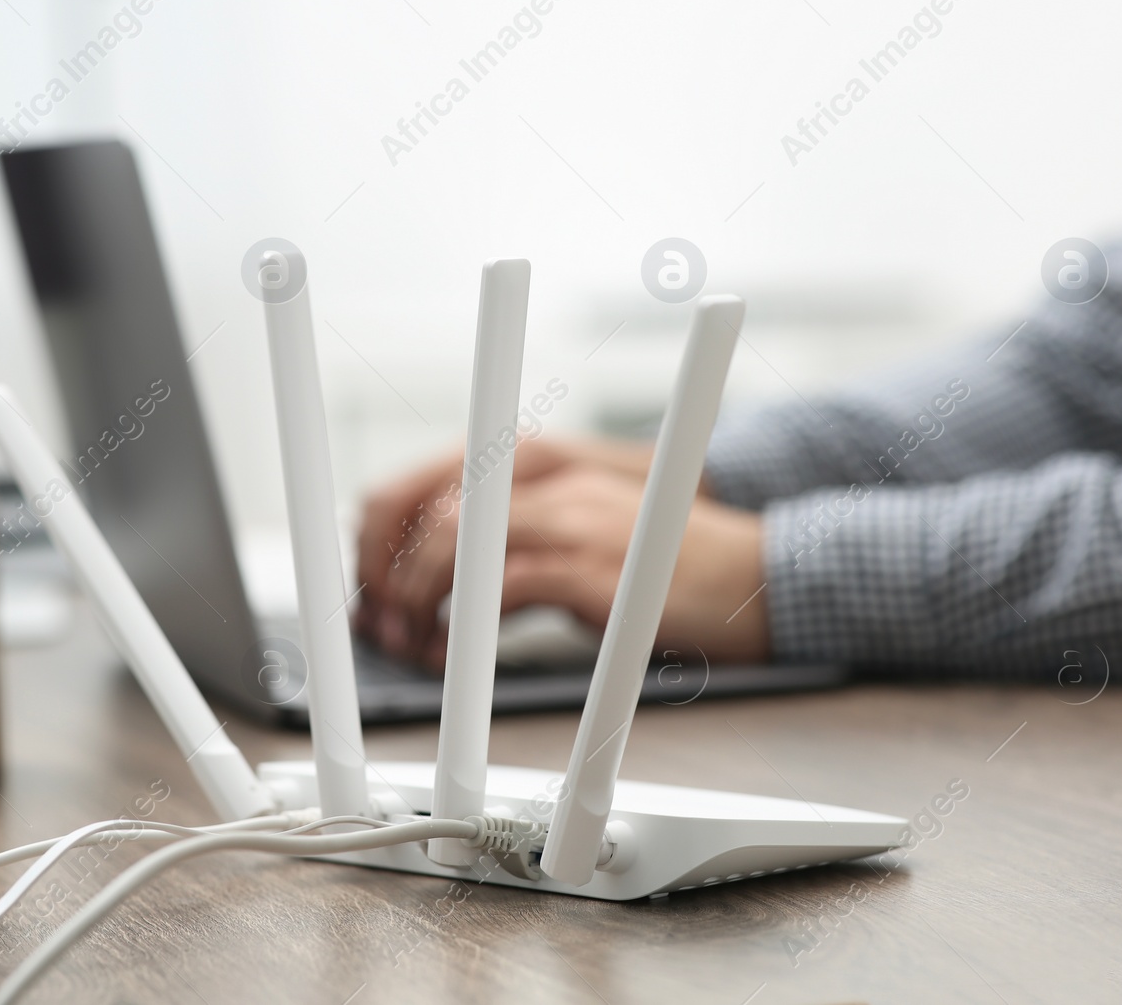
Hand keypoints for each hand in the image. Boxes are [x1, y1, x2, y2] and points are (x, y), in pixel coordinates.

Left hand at [356, 450, 768, 671]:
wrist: (753, 571)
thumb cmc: (658, 557)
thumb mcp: (575, 523)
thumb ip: (509, 532)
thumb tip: (427, 578)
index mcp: (531, 461)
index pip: (416, 480)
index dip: (374, 540)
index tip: (369, 588)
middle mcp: (545, 476)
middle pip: (421, 508)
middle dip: (383, 574)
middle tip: (382, 627)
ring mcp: (570, 516)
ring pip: (452, 543)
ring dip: (414, 601)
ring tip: (414, 646)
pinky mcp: (591, 567)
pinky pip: (499, 591)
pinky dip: (463, 632)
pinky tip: (458, 660)